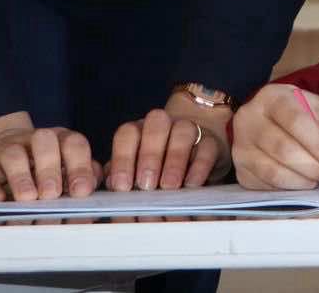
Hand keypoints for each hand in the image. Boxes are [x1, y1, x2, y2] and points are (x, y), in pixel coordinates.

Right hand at [0, 110, 96, 201]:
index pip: (74, 144)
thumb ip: (81, 176)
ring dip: (21, 177)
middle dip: (50, 169)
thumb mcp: (61, 170)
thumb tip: (92, 188)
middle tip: (52, 194)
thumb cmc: (36, 170)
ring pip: (14, 155)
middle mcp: (32, 140)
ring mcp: (4, 150)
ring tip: (27, 198)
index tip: (81, 191)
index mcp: (59, 140)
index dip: (80, 166)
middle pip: (45, 143)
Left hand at [105, 93, 231, 191]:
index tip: (122, 186)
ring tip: (169, 186)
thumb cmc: (156, 170)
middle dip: (149, 156)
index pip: (127, 134)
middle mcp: (163, 126)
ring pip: (182, 131)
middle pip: (155, 125)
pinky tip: (191, 184)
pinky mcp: (211, 142)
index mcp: (139, 131)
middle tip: (146, 185)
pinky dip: (199, 165)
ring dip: (174, 159)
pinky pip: (207, 147)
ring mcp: (189, 130)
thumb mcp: (135, 173)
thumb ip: (120, 179)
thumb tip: (108, 193)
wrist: (195, 154)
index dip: (123, 158)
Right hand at [232, 86, 318, 190]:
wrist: (287, 126)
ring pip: (272, 171)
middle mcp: (250, 119)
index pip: (294, 120)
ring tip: (317, 178)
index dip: (317, 143)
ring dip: (301, 181)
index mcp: (274, 97)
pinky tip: (301, 181)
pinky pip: (265, 187)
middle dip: (311, 167)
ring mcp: (241, 146)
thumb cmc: (314, 119)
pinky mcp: (240, 170)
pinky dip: (288, 189)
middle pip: (282, 148)